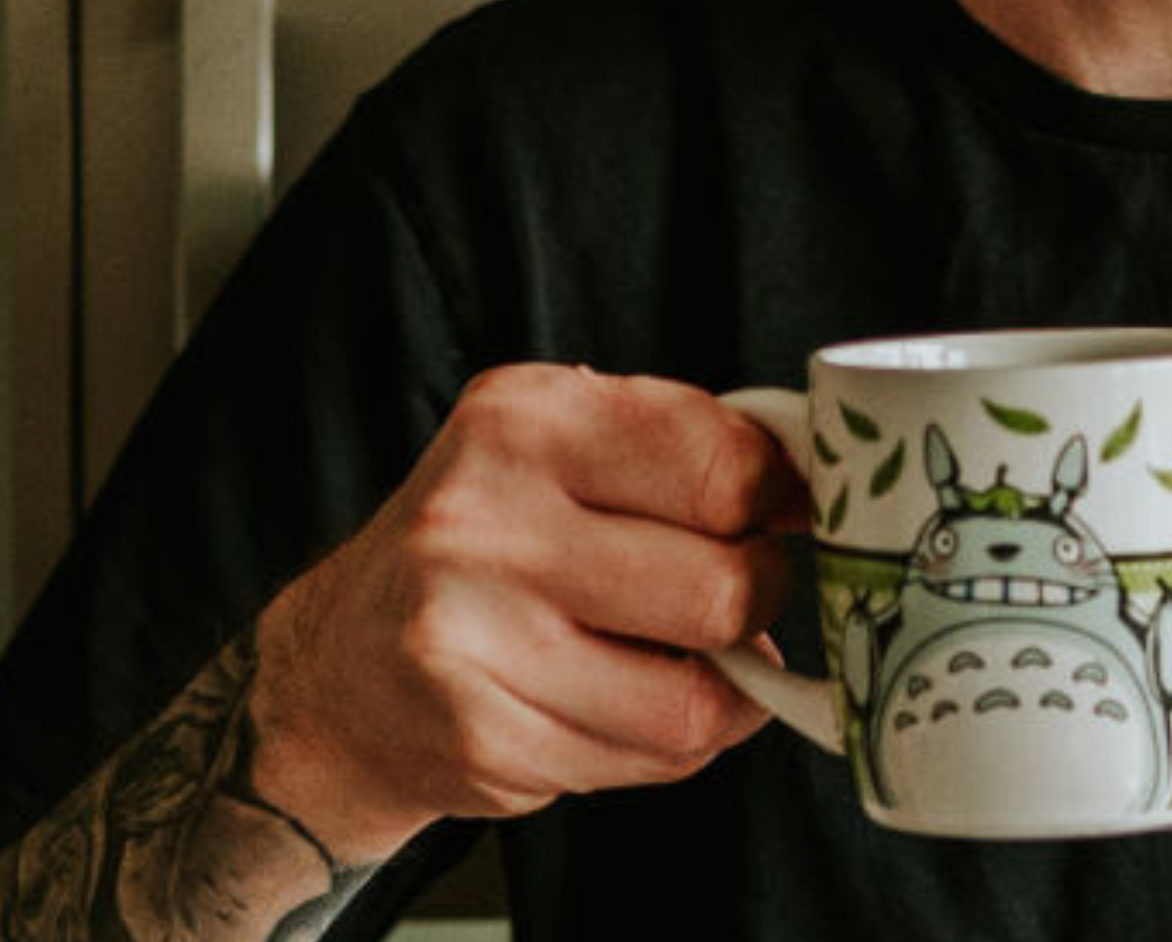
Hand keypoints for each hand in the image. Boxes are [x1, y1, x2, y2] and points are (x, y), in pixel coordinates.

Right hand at [244, 364, 803, 861]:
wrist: (344, 664)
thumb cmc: (492, 536)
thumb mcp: (564, 443)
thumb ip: (684, 445)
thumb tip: (827, 481)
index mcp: (524, 417)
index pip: (721, 461)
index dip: (783, 496)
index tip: (793, 508)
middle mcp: (485, 518)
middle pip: (721, 585)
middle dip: (760, 592)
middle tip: (743, 586)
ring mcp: (474, 636)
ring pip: (694, 692)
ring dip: (729, 681)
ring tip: (700, 651)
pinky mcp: (481, 739)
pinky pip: (648, 755)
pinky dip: (675, 736)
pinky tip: (640, 699)